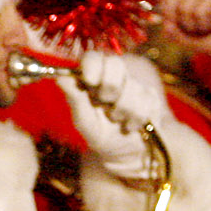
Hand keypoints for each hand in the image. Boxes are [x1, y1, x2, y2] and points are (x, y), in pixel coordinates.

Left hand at [62, 51, 167, 180]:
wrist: (124, 154)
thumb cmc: (99, 135)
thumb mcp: (84, 121)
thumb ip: (75, 99)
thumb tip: (60, 78)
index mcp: (92, 78)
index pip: (93, 57)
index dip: (93, 65)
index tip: (90, 81)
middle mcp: (112, 77)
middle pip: (116, 64)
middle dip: (111, 88)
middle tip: (105, 105)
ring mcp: (133, 85)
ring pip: (132, 87)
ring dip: (123, 110)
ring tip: (116, 120)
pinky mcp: (150, 96)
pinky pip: (147, 101)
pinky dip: (136, 118)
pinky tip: (130, 125)